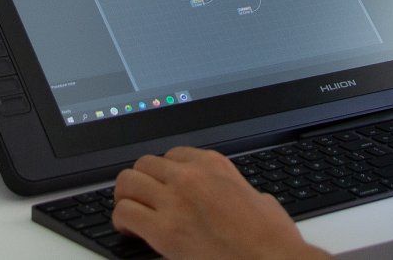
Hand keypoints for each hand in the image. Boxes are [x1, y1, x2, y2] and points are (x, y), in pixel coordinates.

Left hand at [112, 146, 328, 259]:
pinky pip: (125, 213)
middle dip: (141, 181)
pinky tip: (131, 231)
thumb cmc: (270, 238)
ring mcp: (175, 201)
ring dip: (126, 197)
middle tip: (142, 199)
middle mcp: (191, 176)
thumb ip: (236, 190)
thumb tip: (233, 196)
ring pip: (127, 182)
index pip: (173, 154)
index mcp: (214, 165)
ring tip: (132, 212)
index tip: (163, 185)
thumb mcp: (258, 198)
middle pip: (144, 163)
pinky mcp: (164, 230)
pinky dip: (122, 221)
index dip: (164, 172)